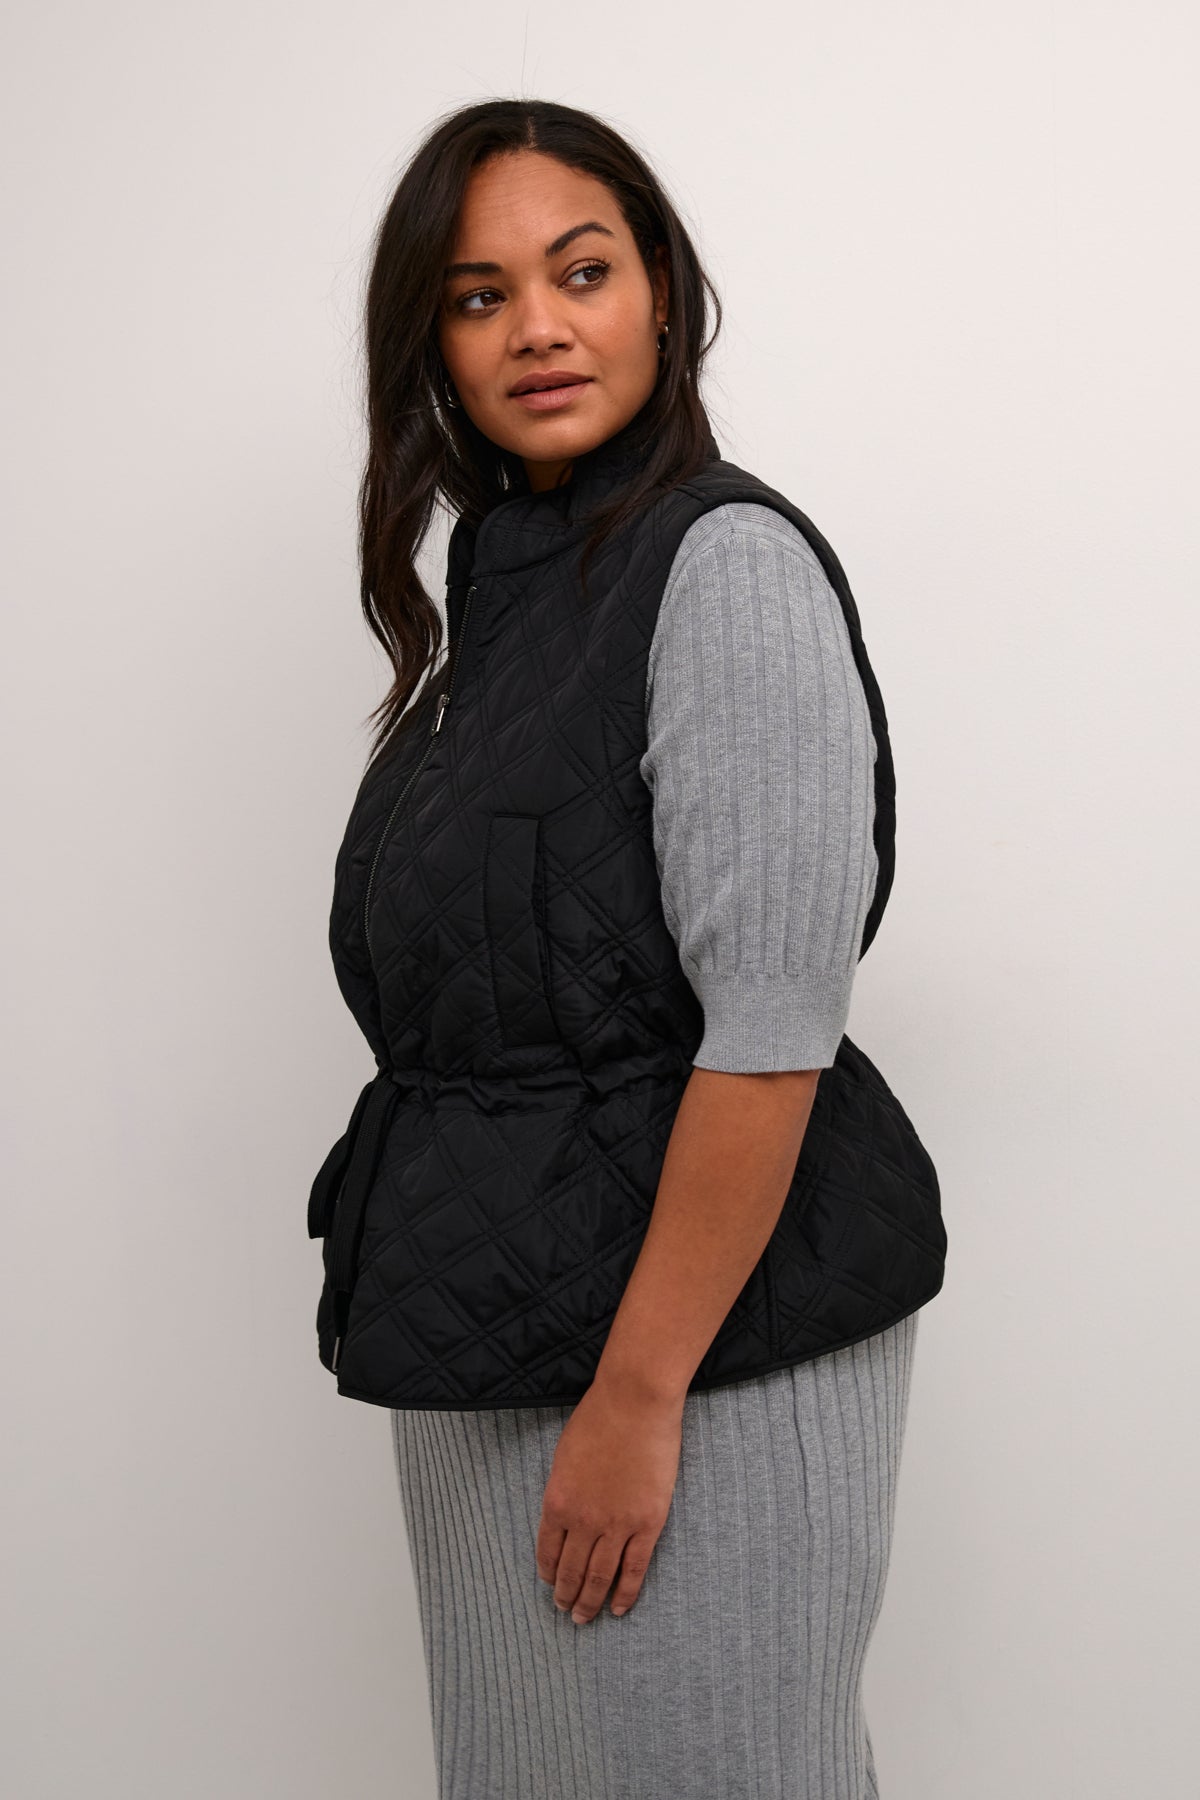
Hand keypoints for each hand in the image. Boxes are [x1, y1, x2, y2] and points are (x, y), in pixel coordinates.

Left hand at [535, 1375, 682, 1622]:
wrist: (635, 1403)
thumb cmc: (598, 1418)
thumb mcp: (564, 1456)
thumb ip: (564, 1491)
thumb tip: (565, 1518)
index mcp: (557, 1502)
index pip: (547, 1552)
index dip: (548, 1574)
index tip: (550, 1586)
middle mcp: (583, 1521)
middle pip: (572, 1571)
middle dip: (566, 1595)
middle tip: (566, 1612)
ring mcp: (617, 1525)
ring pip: (600, 1577)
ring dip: (591, 1602)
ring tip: (586, 1617)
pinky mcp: (648, 1524)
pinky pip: (634, 1569)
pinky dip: (626, 1593)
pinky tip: (619, 1609)